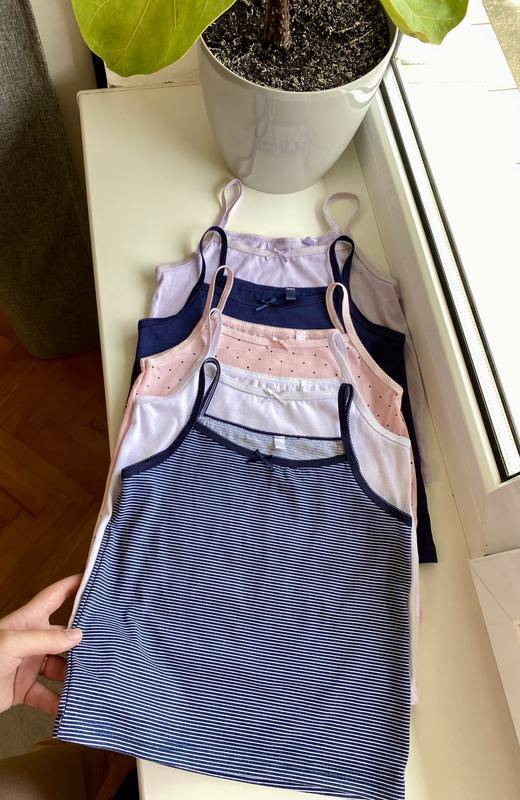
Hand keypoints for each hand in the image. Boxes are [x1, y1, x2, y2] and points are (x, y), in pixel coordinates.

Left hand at [0, 574, 82, 714]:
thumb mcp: (13, 643)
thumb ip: (46, 639)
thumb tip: (78, 635)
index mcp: (28, 620)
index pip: (55, 596)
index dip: (73, 585)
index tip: (96, 580)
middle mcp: (32, 640)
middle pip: (64, 635)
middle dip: (84, 638)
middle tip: (108, 642)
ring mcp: (28, 665)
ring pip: (59, 667)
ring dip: (74, 673)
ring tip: (94, 676)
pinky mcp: (23, 689)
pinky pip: (46, 694)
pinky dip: (58, 701)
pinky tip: (71, 705)